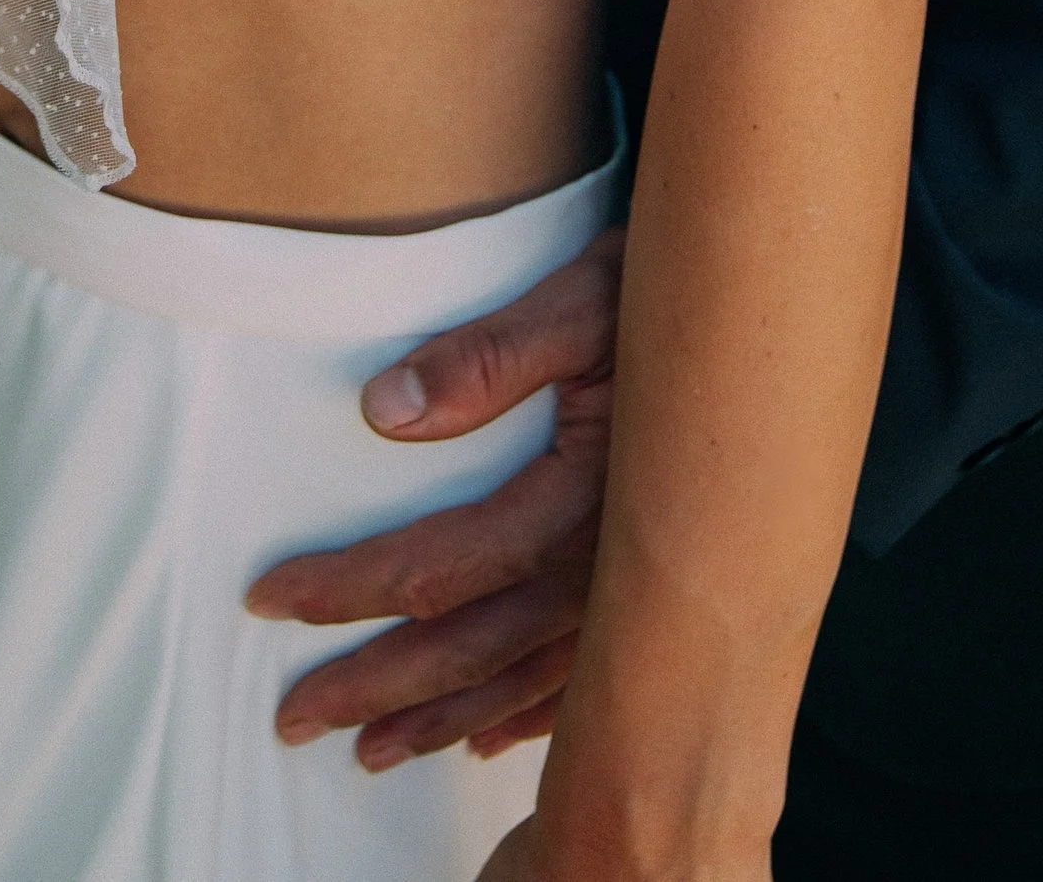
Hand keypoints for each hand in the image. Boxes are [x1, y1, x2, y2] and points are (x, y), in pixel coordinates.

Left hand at [246, 224, 621, 766]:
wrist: (771, 313)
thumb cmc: (666, 294)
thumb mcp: (579, 300)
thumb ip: (486, 356)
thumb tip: (383, 411)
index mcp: (577, 501)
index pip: (436, 565)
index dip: (347, 587)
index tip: (271, 599)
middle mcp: (610, 570)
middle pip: (470, 647)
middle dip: (374, 685)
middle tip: (293, 716)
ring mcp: (640, 598)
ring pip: (522, 682)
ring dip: (438, 719)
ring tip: (367, 749)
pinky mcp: (663, 600)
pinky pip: (587, 687)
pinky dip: (529, 721)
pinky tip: (485, 742)